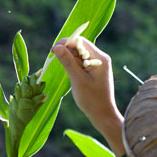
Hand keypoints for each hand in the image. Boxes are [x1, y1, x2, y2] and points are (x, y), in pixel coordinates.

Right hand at [52, 37, 124, 155]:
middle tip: (53, 58)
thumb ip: (68, 62)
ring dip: (69, 58)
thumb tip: (56, 47)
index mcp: (99, 58)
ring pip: (79, 54)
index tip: (53, 50)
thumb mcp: (77, 80)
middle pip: (80, 46)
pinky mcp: (94, 71)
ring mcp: (97, 64)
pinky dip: (73, 65)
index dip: (66, 43)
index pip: (80, 41)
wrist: (103, 115)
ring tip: (62, 69)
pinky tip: (69, 73)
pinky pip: (81, 62)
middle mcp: (100, 58)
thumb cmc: (92, 100)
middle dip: (66, 50)